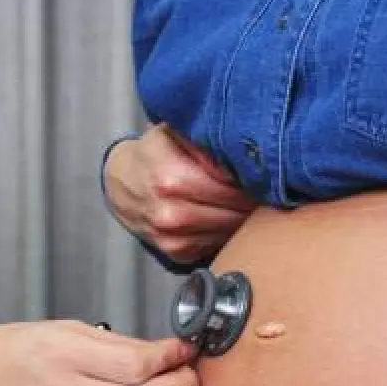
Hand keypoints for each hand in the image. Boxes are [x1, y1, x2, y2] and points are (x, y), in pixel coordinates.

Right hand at [0, 321, 197, 385]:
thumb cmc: (12, 348)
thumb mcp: (63, 328)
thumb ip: (114, 342)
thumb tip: (159, 350)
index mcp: (68, 357)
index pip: (139, 365)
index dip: (171, 356)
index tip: (182, 346)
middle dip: (182, 383)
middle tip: (189, 368)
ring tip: (162, 380)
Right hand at [104, 123, 256, 263]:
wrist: (120, 182)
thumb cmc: (153, 153)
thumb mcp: (175, 133)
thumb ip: (208, 141)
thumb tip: (247, 148)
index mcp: (172, 179)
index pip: (232, 184)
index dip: (251, 177)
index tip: (263, 170)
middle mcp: (171, 212)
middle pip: (234, 210)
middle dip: (253, 198)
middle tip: (266, 187)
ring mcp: (172, 237)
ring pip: (228, 230)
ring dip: (244, 216)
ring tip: (250, 199)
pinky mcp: (176, 252)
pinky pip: (216, 243)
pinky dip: (227, 230)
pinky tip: (227, 215)